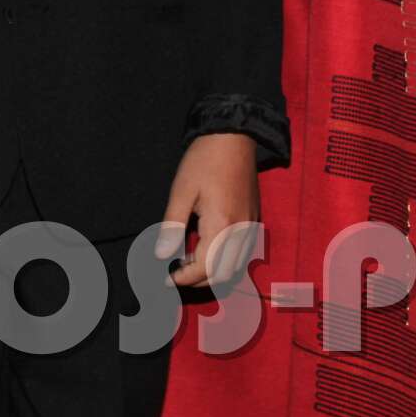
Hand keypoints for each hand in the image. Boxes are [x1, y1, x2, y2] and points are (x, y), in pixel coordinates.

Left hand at [158, 134, 258, 289]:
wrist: (233, 136)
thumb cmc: (204, 160)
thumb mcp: (181, 191)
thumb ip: (172, 226)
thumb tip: (161, 255)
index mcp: (222, 225)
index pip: (205, 268)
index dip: (183, 278)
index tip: (165, 278)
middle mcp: (241, 231)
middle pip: (223, 275)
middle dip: (198, 281)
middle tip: (175, 273)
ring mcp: (251, 226)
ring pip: (236, 267)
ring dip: (213, 273)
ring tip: (188, 262)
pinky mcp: (254, 219)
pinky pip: (242, 253)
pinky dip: (224, 260)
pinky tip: (206, 247)